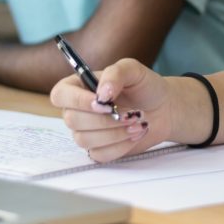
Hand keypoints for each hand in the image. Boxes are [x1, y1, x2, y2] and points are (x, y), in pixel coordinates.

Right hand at [51, 58, 172, 162]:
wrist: (163, 108)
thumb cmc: (145, 86)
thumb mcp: (132, 69)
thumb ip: (115, 74)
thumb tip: (101, 94)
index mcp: (80, 85)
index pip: (60, 94)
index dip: (77, 101)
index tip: (104, 103)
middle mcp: (78, 109)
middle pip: (72, 120)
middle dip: (104, 119)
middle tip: (130, 113)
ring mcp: (87, 131)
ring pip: (84, 139)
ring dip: (114, 132)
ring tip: (137, 122)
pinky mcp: (99, 149)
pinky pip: (100, 154)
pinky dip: (121, 146)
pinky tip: (135, 134)